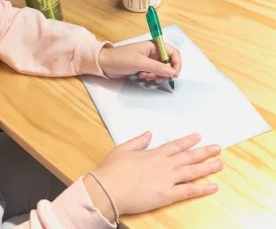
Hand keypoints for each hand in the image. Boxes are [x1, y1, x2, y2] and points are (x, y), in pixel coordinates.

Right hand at [83, 132, 221, 219]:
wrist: (109, 189)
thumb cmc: (113, 170)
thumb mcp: (123, 149)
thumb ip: (138, 141)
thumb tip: (148, 133)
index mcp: (153, 153)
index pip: (175, 145)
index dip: (188, 141)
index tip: (199, 137)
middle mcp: (164, 165)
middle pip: (188, 157)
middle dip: (204, 152)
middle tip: (218, 148)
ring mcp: (167, 180)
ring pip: (192, 172)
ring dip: (207, 168)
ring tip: (219, 164)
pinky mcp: (167, 195)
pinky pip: (188, 192)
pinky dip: (202, 189)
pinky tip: (213, 187)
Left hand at [98, 40, 180, 81]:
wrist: (104, 64)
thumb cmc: (120, 58)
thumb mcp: (139, 62)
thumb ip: (157, 67)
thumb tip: (172, 71)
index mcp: (153, 46)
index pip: (172, 52)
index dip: (176, 63)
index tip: (174, 74)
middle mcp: (152, 52)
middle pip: (168, 63)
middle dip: (164, 72)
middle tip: (155, 77)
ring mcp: (148, 60)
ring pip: (161, 70)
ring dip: (156, 76)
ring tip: (145, 76)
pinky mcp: (143, 67)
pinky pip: (153, 73)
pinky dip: (150, 77)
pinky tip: (141, 77)